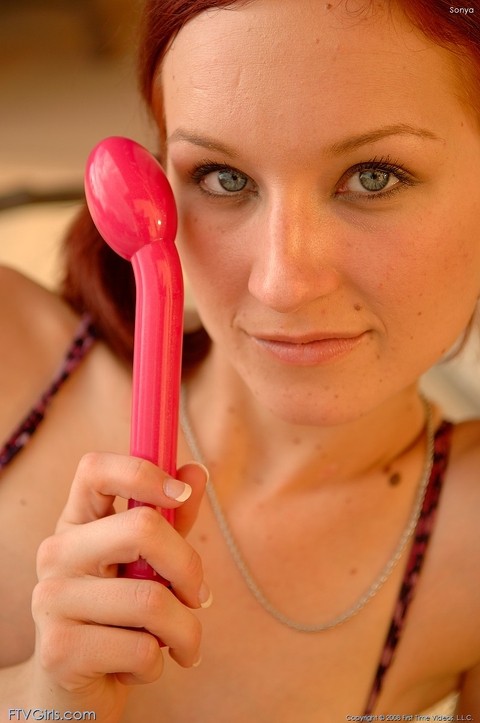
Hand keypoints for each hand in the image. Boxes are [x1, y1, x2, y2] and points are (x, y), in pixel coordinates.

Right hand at [30, 453, 208, 720]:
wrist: (73, 691)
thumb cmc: (118, 616)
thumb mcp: (146, 564)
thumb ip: (172, 520)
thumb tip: (196, 471)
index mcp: (76, 522)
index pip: (95, 469)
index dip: (144, 472)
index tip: (181, 495)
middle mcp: (56, 553)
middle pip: (142, 528)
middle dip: (189, 567)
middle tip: (200, 597)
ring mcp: (52, 600)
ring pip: (152, 599)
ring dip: (186, 630)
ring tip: (183, 643)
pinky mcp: (60, 650)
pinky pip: (142, 649)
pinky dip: (160, 662)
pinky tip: (143, 665)